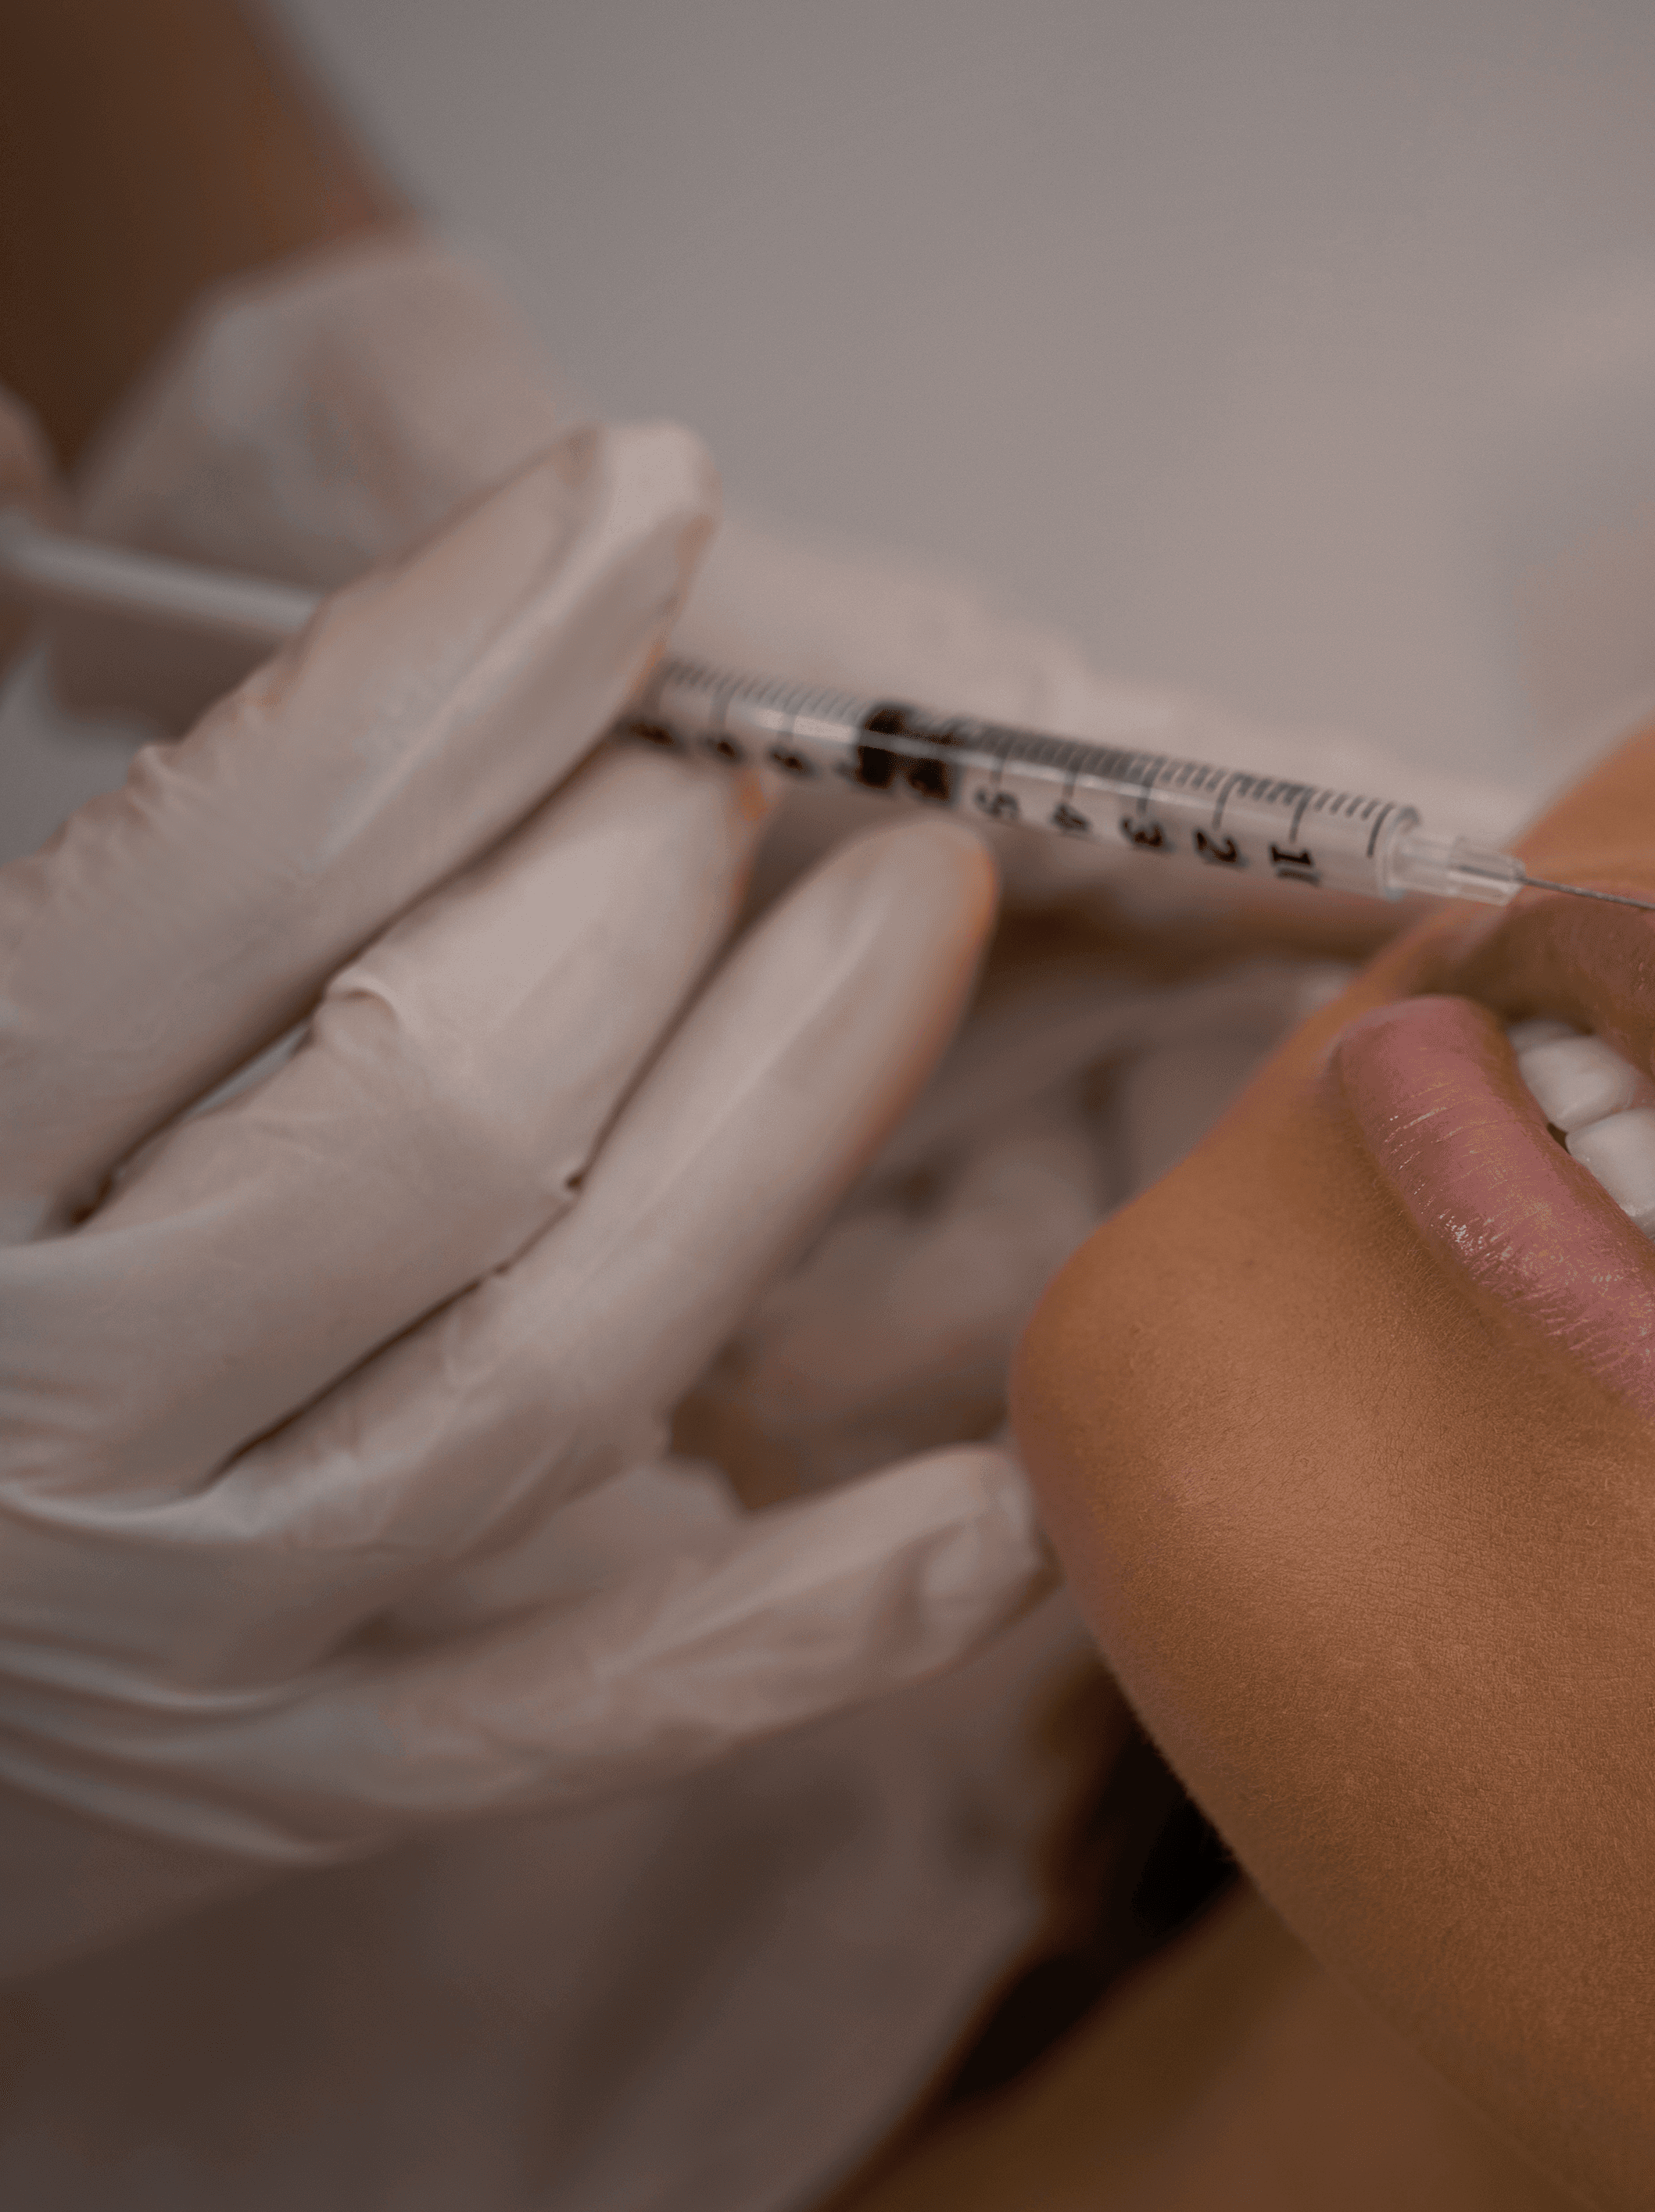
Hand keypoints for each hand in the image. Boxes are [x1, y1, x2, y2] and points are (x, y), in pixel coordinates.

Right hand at [0, 423, 1051, 1981]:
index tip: (645, 500)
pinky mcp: (287, 1790)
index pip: (227, 877)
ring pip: (552, 1376)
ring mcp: (179, 1626)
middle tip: (728, 768)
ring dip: (775, 1137)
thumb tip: (26, 421)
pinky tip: (1000, 1498)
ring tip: (913, 921)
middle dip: (627, 900)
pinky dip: (806, 1620)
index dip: (462, 666)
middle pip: (432, 1120)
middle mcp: (35, 1407)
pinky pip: (585, 1715)